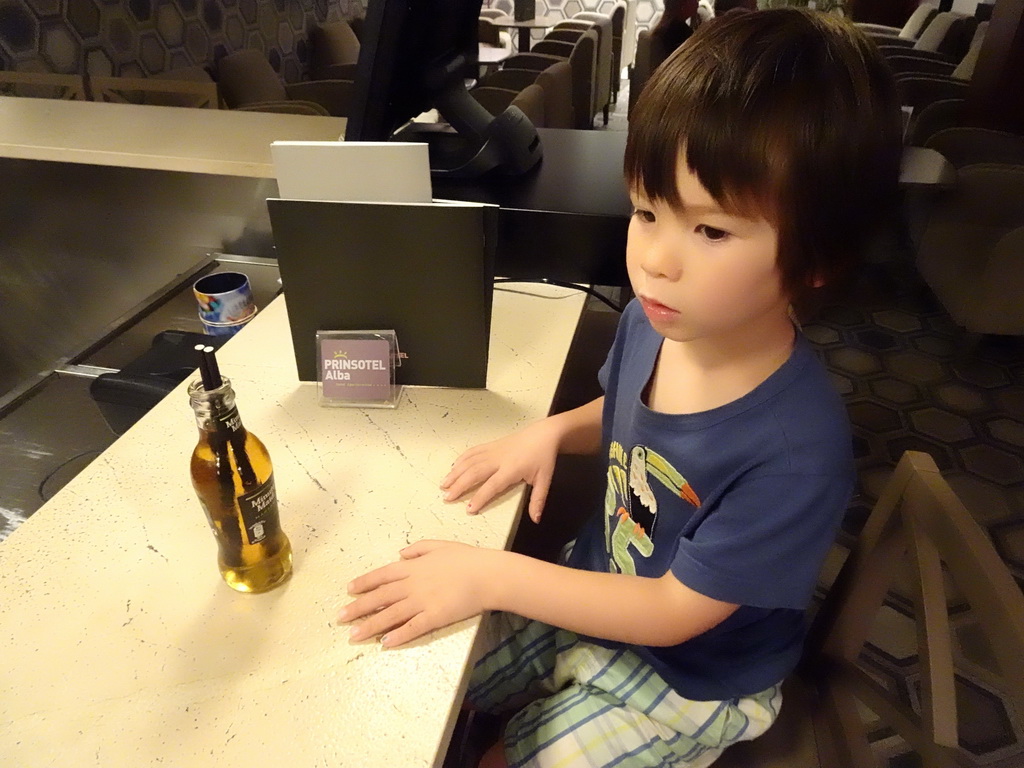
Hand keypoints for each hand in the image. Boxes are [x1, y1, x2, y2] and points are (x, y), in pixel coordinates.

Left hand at [337, 541, 500, 647]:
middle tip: (339, 618)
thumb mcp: (440, 545)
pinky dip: (398, 636)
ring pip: (390, 615)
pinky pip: (412, 628)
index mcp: (413, 567)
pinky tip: (385, 643)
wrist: (488, 574)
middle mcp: (413, 584)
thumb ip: (418, 549)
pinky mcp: (435, 617)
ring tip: (353, 636)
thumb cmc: (467, 558)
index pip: (382, 575)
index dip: (364, 583)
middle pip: (380, 597)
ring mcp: (423, 602)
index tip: (349, 590)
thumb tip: (400, 554)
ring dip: (370, 626)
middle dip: (358, 608)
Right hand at [440, 419, 559, 521]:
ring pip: (469, 461)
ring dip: (455, 473)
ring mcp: (493, 450)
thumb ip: (538, 500)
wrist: (544, 434)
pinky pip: (472, 452)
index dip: (480, 497)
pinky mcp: (491, 445)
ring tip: (444, 485)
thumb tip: (535, 519)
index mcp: (512, 469)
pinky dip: (461, 459)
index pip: (492, 486)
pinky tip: (453, 467)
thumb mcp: (545, 480)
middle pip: (474, 473)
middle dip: (459, 486)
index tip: (469, 509)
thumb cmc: (543, 457)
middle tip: (447, 497)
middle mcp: (499, 459)